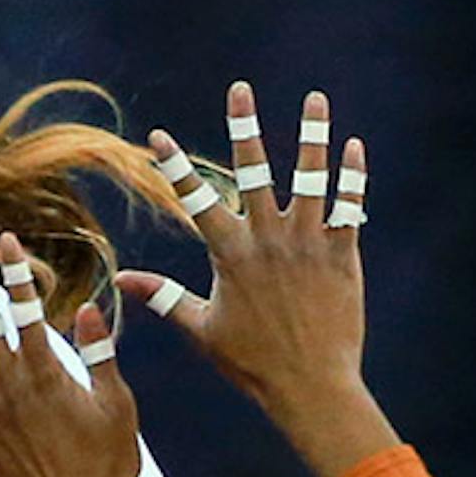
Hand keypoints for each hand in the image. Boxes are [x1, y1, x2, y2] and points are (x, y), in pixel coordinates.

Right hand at [114, 81, 399, 476]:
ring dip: (312, 136)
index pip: (195, 200)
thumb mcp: (202, 329)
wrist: (310, 386)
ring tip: (313, 99)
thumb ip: (164, 298)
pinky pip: (349, 206)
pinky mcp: (343, 255)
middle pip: (254, 172)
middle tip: (240, 90)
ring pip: (310, 178)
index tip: (158, 136)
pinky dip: (353, 176)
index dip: (175, 167)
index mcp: (230, 256)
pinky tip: (354, 148)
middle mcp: (268, 241)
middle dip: (245, 127)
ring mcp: (308, 245)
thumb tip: (121, 282)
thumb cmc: (252, 362)